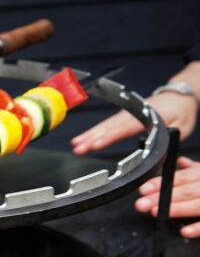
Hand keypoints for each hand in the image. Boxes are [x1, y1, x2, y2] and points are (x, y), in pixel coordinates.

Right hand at [71, 92, 197, 154]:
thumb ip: (166, 143)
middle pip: (111, 126)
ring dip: (89, 135)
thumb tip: (156, 160)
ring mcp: (127, 113)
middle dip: (93, 137)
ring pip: (106, 125)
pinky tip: (83, 139)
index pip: (126, 128)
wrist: (179, 96)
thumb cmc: (181, 113)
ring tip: (76, 144)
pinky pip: (107, 124)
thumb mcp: (181, 128)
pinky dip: (93, 131)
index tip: (96, 144)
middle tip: (79, 148)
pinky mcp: (122, 116)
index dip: (110, 137)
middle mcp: (134, 113)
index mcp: (149, 116)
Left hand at [135, 157, 199, 237]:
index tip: (143, 190)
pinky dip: (197, 227)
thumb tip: (181, 162)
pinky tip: (184, 231)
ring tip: (156, 212)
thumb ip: (195, 170)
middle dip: (162, 196)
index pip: (181, 177)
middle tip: (141, 204)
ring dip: (177, 208)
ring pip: (198, 204)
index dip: (160, 183)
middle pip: (186, 190)